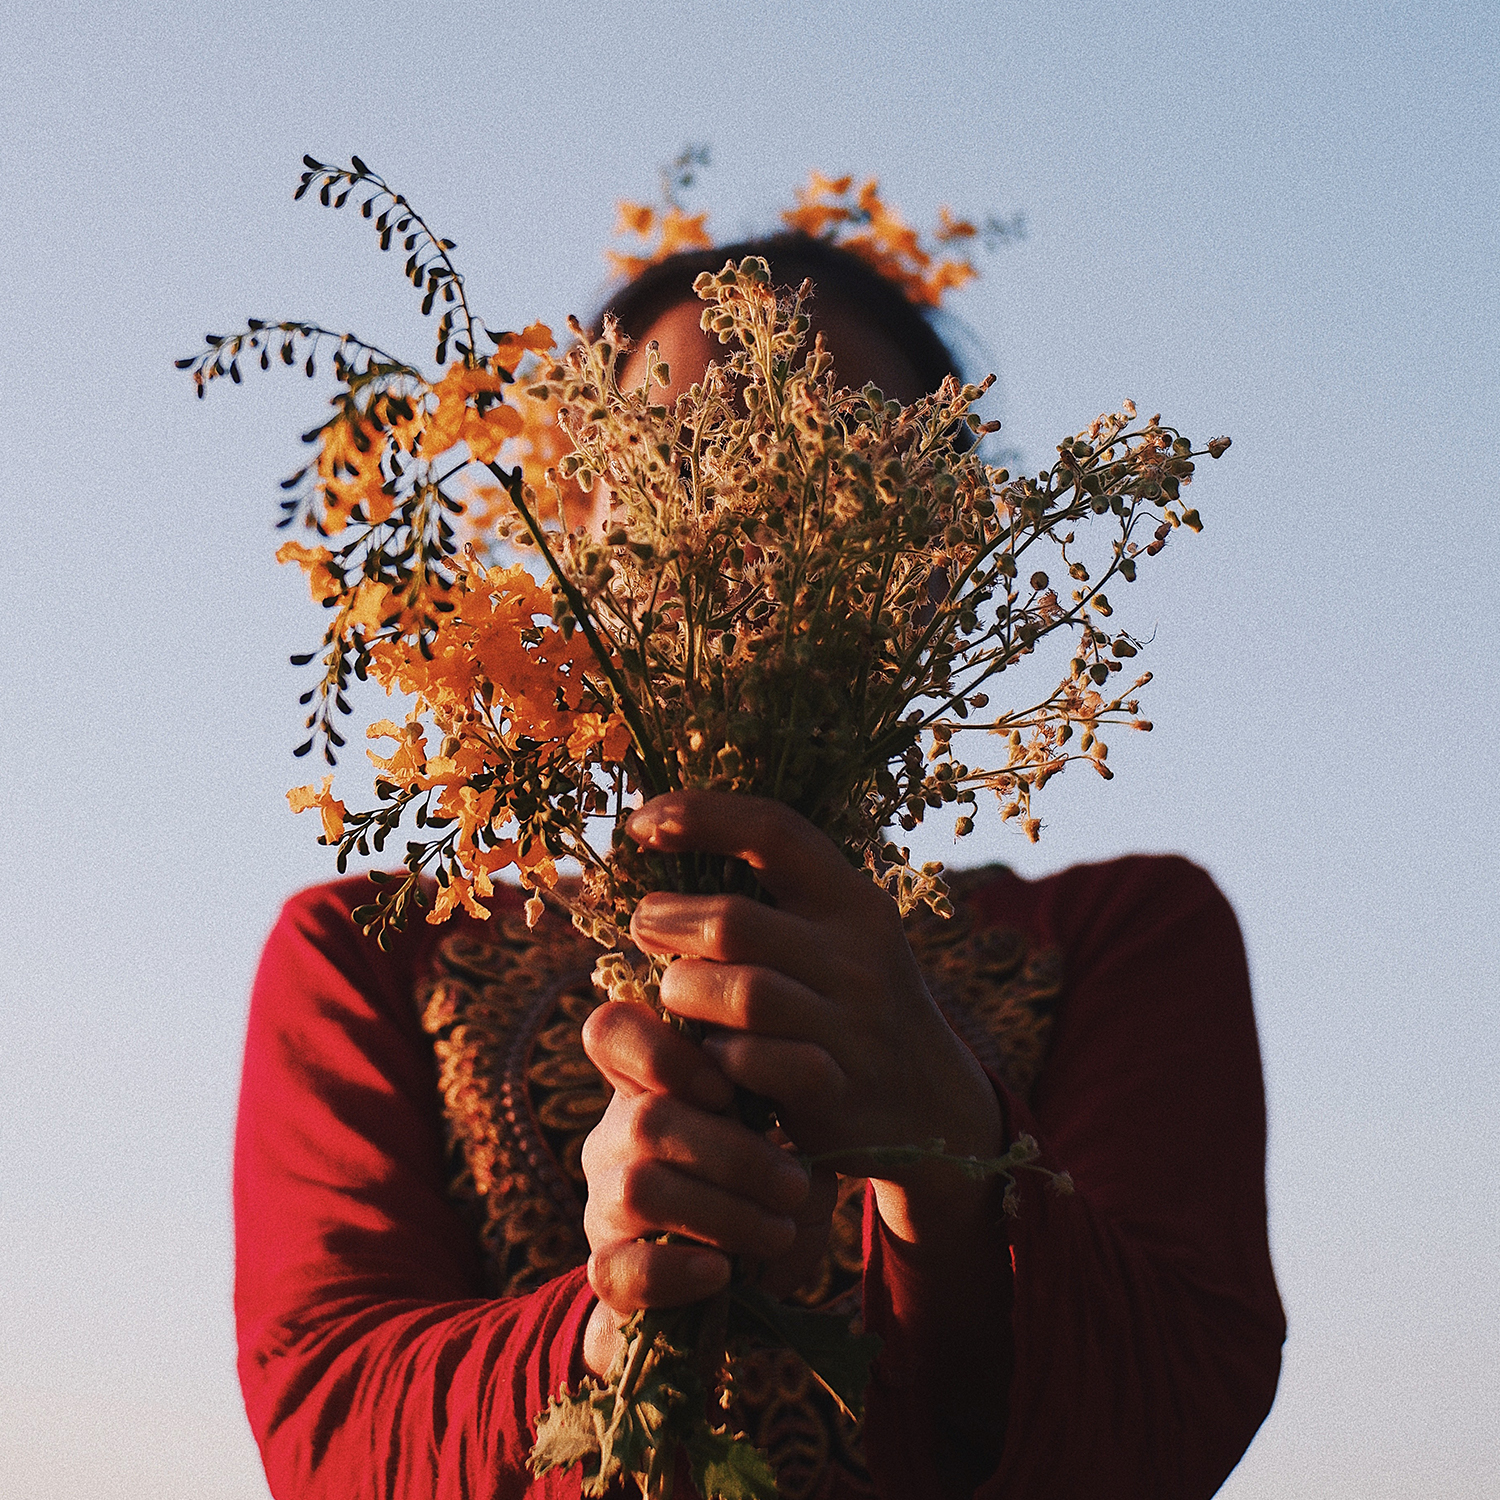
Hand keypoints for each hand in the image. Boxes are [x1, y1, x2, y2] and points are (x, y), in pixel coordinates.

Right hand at [578, 997, 836, 1374]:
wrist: (728, 1286)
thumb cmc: (762, 1191)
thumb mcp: (780, 1144)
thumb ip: (791, 1126)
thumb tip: (807, 1148)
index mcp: (651, 1086)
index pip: (612, 1031)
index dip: (660, 1049)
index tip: (727, 1088)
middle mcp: (615, 1138)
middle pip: (646, 1119)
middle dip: (734, 1153)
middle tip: (793, 1184)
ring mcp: (603, 1205)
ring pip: (638, 1189)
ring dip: (722, 1211)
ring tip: (780, 1231)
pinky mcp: (607, 1272)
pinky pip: (618, 1269)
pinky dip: (675, 1271)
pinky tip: (722, 1273)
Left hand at [625, 791, 1005, 1243]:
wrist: (933, 1104)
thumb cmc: (848, 1005)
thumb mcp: (834, 939)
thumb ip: (770, 901)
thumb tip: (663, 838)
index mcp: (852, 901)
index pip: (773, 831)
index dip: (699, 816)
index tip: (640, 824)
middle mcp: (858, 954)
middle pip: (732, 922)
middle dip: (667, 920)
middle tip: (644, 927)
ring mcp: (850, 1022)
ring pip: (736, 992)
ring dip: (683, 992)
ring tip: (674, 995)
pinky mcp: (834, 1086)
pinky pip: (749, 1060)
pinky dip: (717, 1057)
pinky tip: (714, 1058)